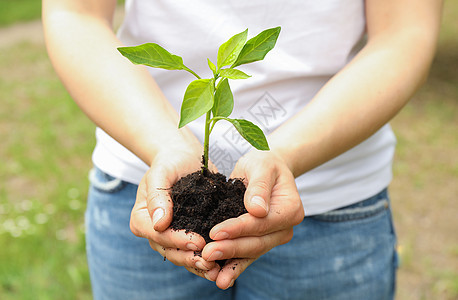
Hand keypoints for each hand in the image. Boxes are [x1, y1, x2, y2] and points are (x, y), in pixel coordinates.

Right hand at [129, 147, 220, 280]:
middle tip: (210, 262)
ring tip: (216, 269)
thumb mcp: (161, 173)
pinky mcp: (188, 235)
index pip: (157, 235)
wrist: (183, 159)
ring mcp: (171, 236)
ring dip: (198, 264)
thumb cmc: (169, 163)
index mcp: (142, 218)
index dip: (177, 240)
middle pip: (169, 251)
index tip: (197, 242)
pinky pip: (195, 251)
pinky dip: (207, 259)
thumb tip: (159, 223)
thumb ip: (158, 196)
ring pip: (182, 256)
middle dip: (190, 258)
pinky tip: (222, 264)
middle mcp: (155, 231)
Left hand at [201, 150, 304, 288]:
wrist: (267, 169)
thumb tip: (257, 210)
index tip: (215, 232)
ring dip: (231, 265)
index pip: (261, 223)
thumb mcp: (262, 166)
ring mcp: (274, 237)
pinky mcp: (260, 241)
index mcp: (290, 209)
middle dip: (231, 249)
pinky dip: (234, 266)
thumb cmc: (264, 163)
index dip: (238, 229)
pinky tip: (220, 279)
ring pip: (251, 253)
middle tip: (207, 254)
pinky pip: (247, 255)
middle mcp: (285, 228)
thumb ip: (259, 186)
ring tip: (214, 278)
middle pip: (256, 242)